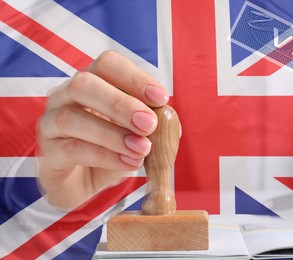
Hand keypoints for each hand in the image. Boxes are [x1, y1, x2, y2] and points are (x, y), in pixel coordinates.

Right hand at [36, 51, 168, 210]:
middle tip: (149, 124)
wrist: (83, 184)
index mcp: (92, 84)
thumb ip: (151, 125)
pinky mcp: (48, 153)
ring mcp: (50, 123)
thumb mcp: (136, 135)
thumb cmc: (111, 151)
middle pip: (84, 84)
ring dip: (113, 134)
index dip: (135, 78)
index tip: (161, 98)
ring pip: (72, 118)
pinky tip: (128, 163)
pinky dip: (105, 156)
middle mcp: (65, 96)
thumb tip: (169, 119)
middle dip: (121, 103)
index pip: (107, 64)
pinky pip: (71, 150)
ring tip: (142, 149)